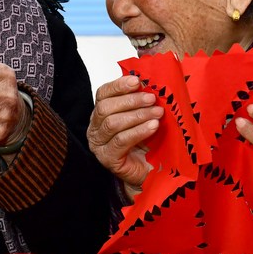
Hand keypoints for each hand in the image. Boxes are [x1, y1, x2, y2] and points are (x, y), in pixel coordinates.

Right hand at [86, 75, 163, 199]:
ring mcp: (99, 145)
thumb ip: (142, 101)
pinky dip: (138, 131)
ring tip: (157, 113)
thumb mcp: (144, 117)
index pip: (103, 94)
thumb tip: (150, 82)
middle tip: (152, 98)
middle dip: (131, 101)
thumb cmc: (147, 144)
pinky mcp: (107, 158)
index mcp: (101, 114)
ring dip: (137, 115)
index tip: (137, 81)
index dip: (118, 85)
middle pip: (105, 107)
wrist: (151, 173)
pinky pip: (120, 141)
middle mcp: (95, 128)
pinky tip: (153, 126)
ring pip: (112, 123)